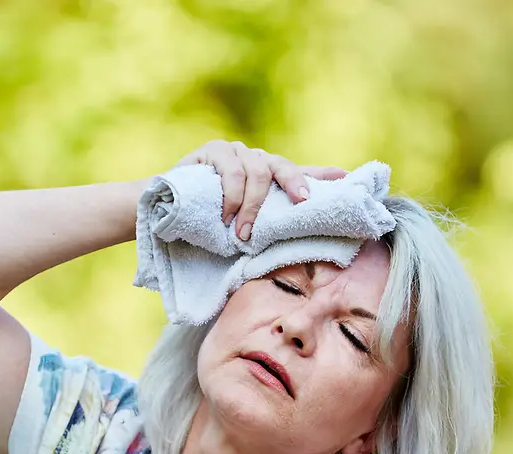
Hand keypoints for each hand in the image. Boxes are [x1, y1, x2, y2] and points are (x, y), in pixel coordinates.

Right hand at [174, 140, 348, 240]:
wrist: (167, 209)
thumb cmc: (208, 220)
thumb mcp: (243, 224)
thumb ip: (267, 225)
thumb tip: (297, 245)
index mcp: (267, 176)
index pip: (300, 171)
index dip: (322, 175)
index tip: (346, 179)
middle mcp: (255, 159)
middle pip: (282, 167)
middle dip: (293, 185)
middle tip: (301, 205)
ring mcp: (235, 152)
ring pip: (256, 172)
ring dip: (251, 206)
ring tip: (242, 233)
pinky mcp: (213, 150)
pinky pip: (230, 171)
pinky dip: (230, 196)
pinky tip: (224, 215)